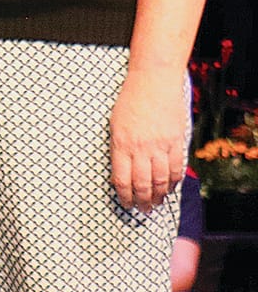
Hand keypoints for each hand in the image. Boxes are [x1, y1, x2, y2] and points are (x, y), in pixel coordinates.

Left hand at [109, 66, 187, 210]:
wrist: (153, 81)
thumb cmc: (129, 100)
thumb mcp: (114, 123)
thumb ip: (118, 147)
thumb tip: (121, 169)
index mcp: (120, 144)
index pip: (121, 179)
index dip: (124, 196)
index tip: (125, 204)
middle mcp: (140, 148)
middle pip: (142, 183)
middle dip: (142, 201)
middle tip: (143, 210)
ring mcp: (160, 145)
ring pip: (161, 179)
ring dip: (158, 195)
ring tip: (156, 204)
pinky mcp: (176, 140)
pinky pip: (177, 167)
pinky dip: (174, 181)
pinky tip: (170, 188)